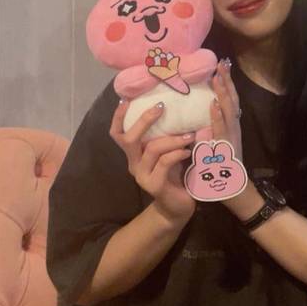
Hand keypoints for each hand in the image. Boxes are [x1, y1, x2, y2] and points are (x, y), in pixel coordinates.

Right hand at [110, 101, 195, 227]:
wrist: (178, 206)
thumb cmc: (176, 173)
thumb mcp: (169, 150)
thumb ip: (167, 134)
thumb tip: (178, 106)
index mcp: (135, 153)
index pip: (118, 134)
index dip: (118, 117)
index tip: (126, 99)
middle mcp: (134, 163)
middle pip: (128, 139)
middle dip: (144, 120)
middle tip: (161, 108)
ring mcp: (142, 175)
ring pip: (152, 149)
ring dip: (172, 139)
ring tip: (189, 135)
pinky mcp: (154, 185)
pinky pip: (164, 162)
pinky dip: (177, 153)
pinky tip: (188, 151)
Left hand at [210, 59, 242, 160]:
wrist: (234, 187)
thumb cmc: (220, 166)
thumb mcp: (215, 142)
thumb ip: (210, 127)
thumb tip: (201, 112)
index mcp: (231, 124)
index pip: (229, 99)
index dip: (226, 82)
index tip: (221, 65)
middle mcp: (234, 126)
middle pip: (232, 99)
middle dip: (227, 80)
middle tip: (222, 62)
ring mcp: (232, 135)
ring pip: (229, 110)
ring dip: (223, 92)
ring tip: (217, 77)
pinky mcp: (227, 146)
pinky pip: (222, 129)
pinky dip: (218, 115)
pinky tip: (213, 104)